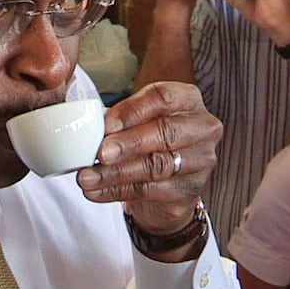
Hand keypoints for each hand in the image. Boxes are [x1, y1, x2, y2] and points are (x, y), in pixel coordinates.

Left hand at [77, 81, 221, 239]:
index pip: (163, 97)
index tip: (106, 125)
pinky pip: (150, 190)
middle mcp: (202, 128)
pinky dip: (117, 191)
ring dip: (116, 173)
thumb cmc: (150, 143)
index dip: (133, 110)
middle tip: (100, 153)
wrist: (165, 186)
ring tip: (87, 177)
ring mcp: (201, 161)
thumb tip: (91, 127)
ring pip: (156, 166)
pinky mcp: (189, 191)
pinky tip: (96, 191)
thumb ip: (119, 120)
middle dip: (128, 143)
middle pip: (165, 132)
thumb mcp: (137, 122)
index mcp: (187, 100)